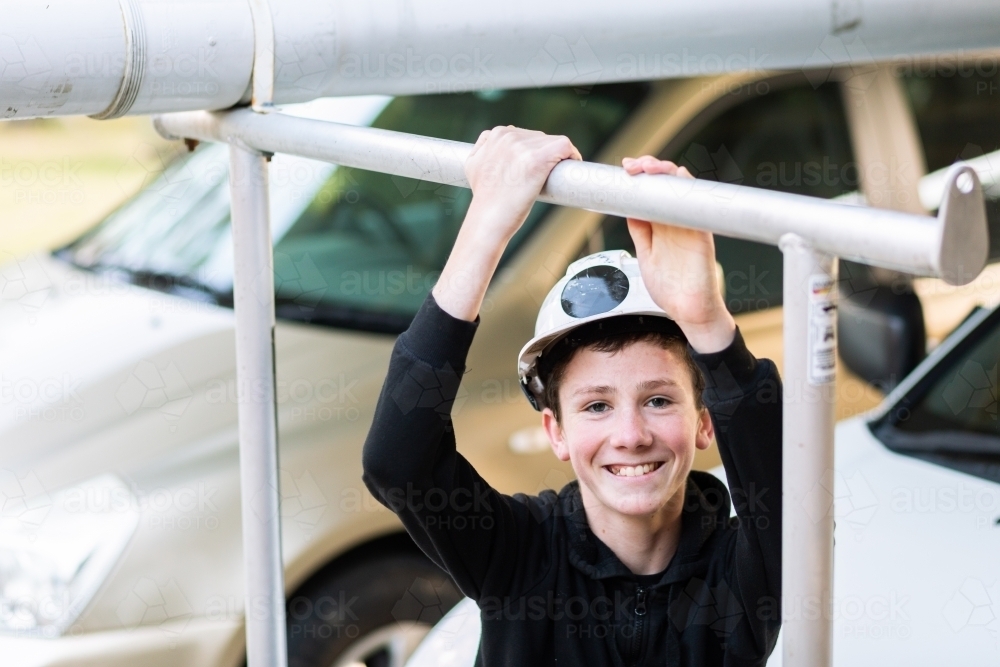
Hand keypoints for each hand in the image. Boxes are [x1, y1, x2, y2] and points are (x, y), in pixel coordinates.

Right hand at [463, 126, 581, 243]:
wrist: (488, 219)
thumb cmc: (484, 200)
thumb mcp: (473, 165)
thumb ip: (484, 149)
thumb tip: (494, 146)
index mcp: (495, 135)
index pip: (524, 136)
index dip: (533, 152)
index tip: (535, 169)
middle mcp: (508, 136)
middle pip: (539, 138)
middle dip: (544, 155)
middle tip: (543, 177)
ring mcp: (522, 147)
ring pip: (552, 143)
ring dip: (556, 159)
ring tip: (552, 177)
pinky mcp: (538, 159)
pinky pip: (565, 146)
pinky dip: (572, 155)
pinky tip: (571, 166)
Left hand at [622, 156, 735, 352]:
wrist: (687, 312)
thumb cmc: (670, 287)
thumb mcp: (646, 254)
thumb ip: (640, 232)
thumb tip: (627, 208)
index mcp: (662, 225)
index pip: (652, 191)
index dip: (640, 177)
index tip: (625, 169)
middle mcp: (677, 221)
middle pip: (667, 183)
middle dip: (650, 167)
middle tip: (633, 166)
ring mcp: (690, 226)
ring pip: (683, 188)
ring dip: (666, 172)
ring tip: (649, 168)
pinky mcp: (702, 235)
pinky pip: (698, 206)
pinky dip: (688, 190)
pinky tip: (677, 178)